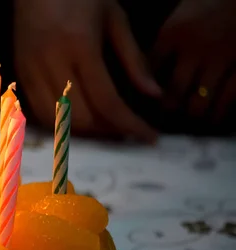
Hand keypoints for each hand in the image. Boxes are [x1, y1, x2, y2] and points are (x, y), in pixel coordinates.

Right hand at [14, 0, 161, 141]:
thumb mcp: (114, 18)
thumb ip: (133, 59)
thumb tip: (153, 95)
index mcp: (79, 46)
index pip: (107, 101)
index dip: (130, 124)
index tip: (149, 136)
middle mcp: (51, 62)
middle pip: (80, 117)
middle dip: (108, 131)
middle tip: (128, 130)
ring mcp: (31, 69)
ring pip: (57, 119)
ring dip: (84, 132)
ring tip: (105, 128)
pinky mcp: (21, 73)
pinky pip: (39, 111)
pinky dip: (60, 123)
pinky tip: (77, 120)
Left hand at [152, 0, 235, 123]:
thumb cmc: (209, 3)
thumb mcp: (182, 14)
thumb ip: (168, 40)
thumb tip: (150, 70)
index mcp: (173, 34)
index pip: (150, 69)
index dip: (146, 87)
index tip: (145, 98)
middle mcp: (194, 48)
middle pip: (173, 90)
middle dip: (169, 107)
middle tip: (168, 113)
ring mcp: (221, 58)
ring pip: (200, 99)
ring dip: (193, 112)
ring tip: (190, 117)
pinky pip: (229, 95)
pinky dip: (220, 110)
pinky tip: (214, 117)